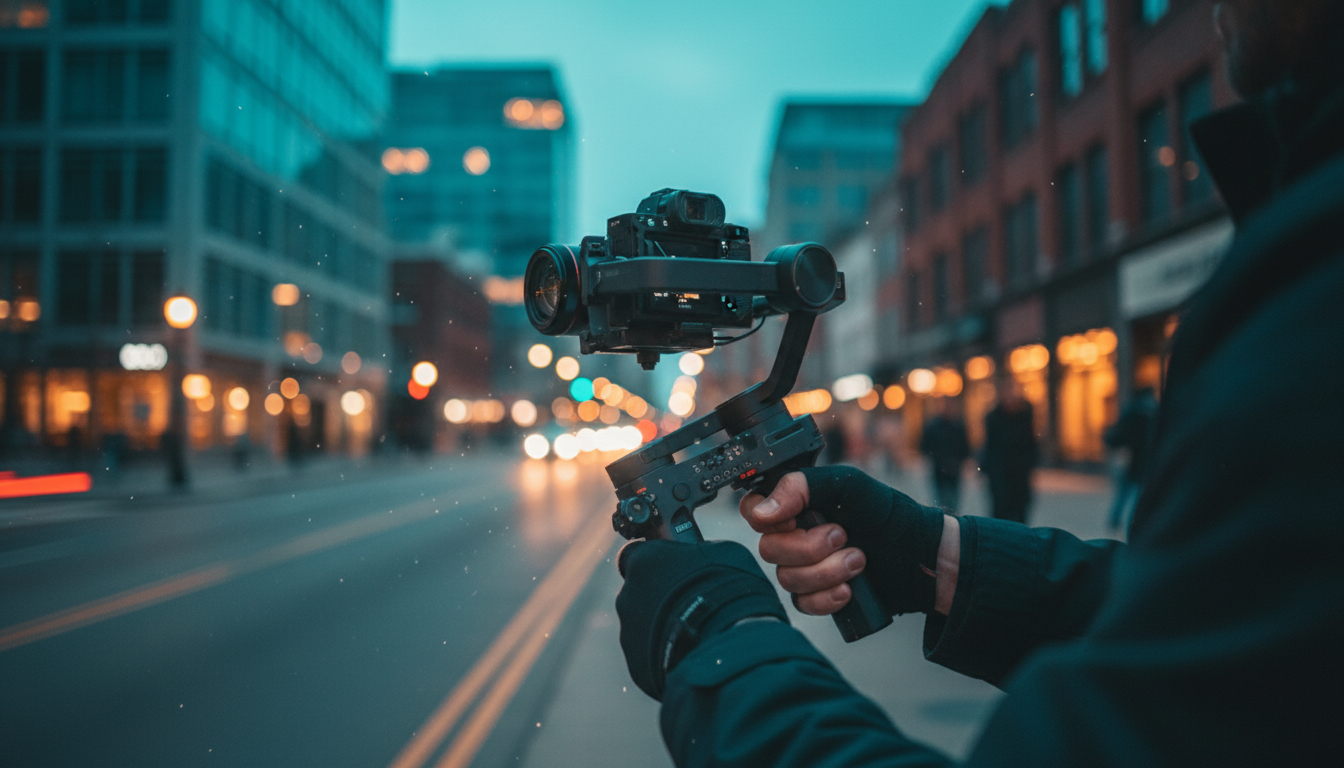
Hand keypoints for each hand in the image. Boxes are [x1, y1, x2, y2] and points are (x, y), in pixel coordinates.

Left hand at [615, 539, 787, 700]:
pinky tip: (693, 654)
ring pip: (644, 627)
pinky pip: (651, 656)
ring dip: (664, 628)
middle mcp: (627, 596)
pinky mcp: (637, 665)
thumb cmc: (729, 591)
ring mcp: (629, 633)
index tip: (673, 570)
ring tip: (697, 634)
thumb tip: (703, 555)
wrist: (729, 647)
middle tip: (691, 604)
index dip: (657, 563)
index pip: (637, 555)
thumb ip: (700, 552)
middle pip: (640, 593)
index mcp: (644, 561)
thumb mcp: (724, 554)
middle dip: (661, 598)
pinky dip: (667, 655)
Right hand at [740, 466, 945, 617]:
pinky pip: (801, 604)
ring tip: (860, 560)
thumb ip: (803, 487)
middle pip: (768, 549)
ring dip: (827, 572)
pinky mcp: (817, 595)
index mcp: (796, 503)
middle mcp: (794, 534)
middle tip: (844, 536)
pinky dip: (827, 598)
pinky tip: (850, 589)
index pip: (752, 509)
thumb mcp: (849, 485)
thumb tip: (762, 512)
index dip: (766, 518)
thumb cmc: (888, 515)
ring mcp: (804, 567)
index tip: (796, 519)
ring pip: (786, 579)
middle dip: (810, 548)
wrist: (919, 558)